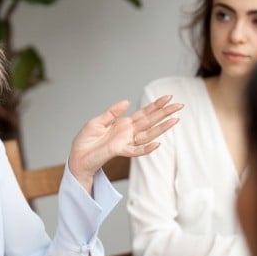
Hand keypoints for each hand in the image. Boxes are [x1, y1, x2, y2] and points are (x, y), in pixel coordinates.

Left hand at [68, 95, 182, 190]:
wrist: (77, 157)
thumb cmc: (85, 142)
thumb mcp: (97, 122)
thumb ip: (112, 113)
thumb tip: (127, 101)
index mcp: (123, 124)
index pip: (143, 113)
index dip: (155, 105)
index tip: (168, 97)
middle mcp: (127, 133)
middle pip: (150, 121)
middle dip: (164, 113)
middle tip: (179, 105)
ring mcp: (125, 142)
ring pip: (148, 134)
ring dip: (162, 128)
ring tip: (175, 120)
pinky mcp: (119, 151)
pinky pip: (136, 151)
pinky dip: (146, 148)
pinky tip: (157, 144)